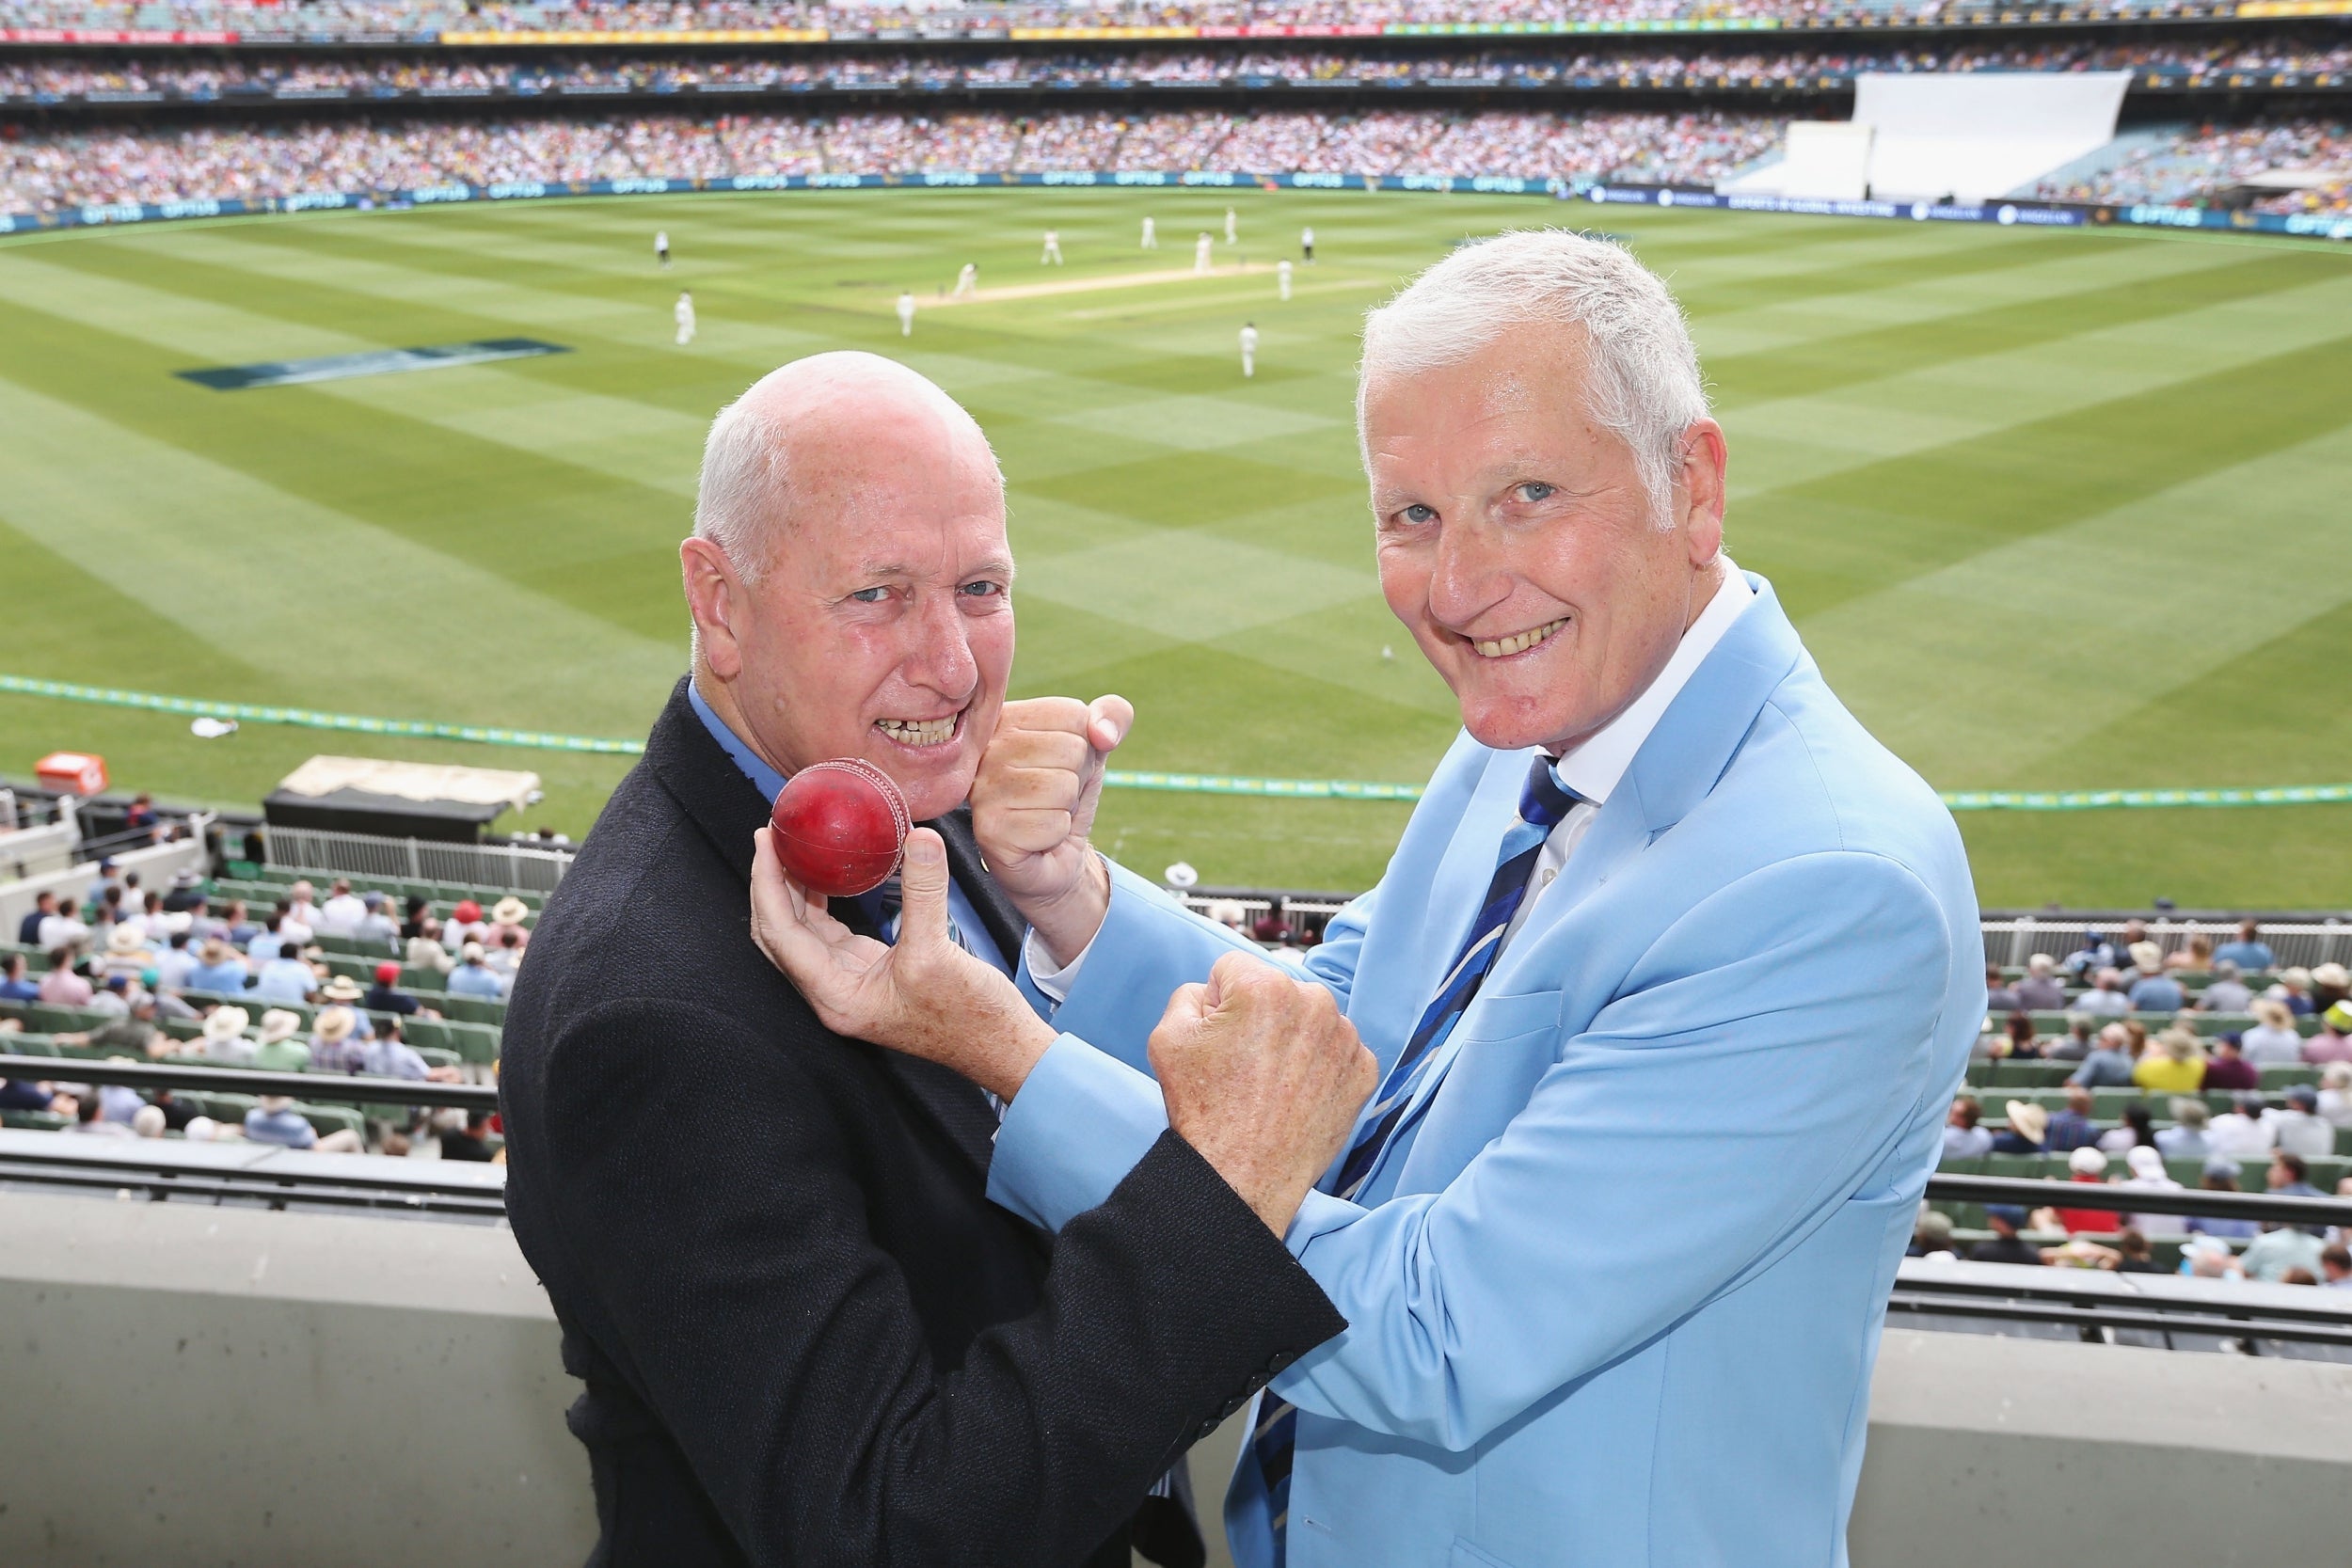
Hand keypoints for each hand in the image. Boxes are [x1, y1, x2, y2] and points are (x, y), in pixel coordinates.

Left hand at [750, 825, 1056, 1101]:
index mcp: (836, 997)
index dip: (768, 886)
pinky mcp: (870, 971)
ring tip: (793, 848)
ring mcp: (850, 982)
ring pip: (802, 933)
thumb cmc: (969, 1018)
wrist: (1000, 1046)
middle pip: (780, 935)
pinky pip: (831, 933)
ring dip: (793, 892)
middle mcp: (833, 993)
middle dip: (770, 886)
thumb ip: (924, 892)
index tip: (766, 843)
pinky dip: (822, 902)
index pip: (782, 935)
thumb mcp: (939, 951)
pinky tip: (829, 874)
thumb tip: (920, 838)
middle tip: (771, 838)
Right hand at [971, 695, 1130, 965]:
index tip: (1057, 763)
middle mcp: (984, 749)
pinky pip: (1053, 824)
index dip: (1084, 744)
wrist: (1052, 857)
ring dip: (1066, 808)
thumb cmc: (1066, 795)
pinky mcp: (989, 830)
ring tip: (1043, 813)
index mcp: (1005, 717)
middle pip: (1071, 749)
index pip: (1072, 713)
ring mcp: (981, 790)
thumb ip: (1112, 716)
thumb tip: (1105, 733)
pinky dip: (1057, 834)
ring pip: (1063, 787)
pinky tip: (1036, 838)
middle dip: (1076, 778)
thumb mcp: (1095, 747)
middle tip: (1050, 795)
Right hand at [1148, 952, 1376, 1234]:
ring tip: (1270, 1084)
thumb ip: (1190, 995)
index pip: (1234, 968)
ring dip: (1292, 1039)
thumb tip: (1215, 991)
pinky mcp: (1363, 1070)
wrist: (1243, 1177)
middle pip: (1276, 991)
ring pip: (1308, 1019)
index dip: (1218, 1003)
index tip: (1219, 1039)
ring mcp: (1345, 1038)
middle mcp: (1314, 1002)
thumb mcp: (1168, 1037)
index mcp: (1265, 986)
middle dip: (1259, 1017)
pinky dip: (1319, 1067)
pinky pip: (1335, 1051)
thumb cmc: (1206, 1112)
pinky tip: (1297, 1095)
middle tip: (1243, 1065)